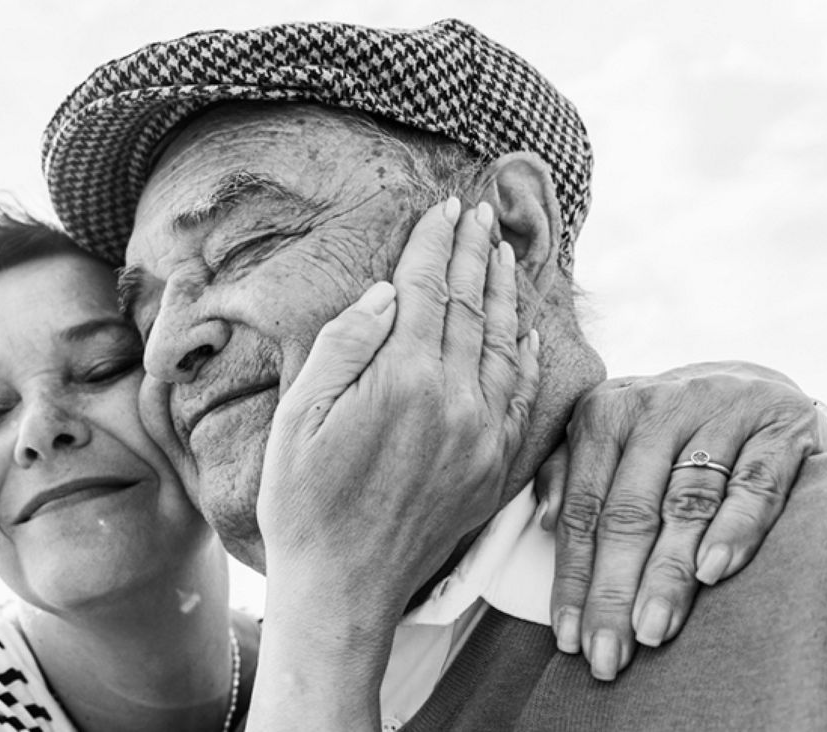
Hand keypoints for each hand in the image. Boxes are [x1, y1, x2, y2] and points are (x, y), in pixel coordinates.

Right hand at [248, 199, 538, 730]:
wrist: (343, 587)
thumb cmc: (303, 503)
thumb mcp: (299, 417)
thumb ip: (343, 347)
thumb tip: (384, 294)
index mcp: (403, 381)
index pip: (427, 291)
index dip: (434, 244)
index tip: (442, 208)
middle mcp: (455, 401)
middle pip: (470, 308)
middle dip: (472, 253)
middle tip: (476, 214)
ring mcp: (483, 436)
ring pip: (504, 345)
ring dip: (503, 293)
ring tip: (502, 251)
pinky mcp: (495, 467)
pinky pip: (522, 396)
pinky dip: (527, 355)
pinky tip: (526, 330)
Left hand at [538, 362, 825, 679]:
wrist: (750, 383)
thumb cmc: (660, 430)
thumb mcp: (607, 436)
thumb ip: (568, 473)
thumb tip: (543, 520)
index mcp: (603, 414)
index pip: (582, 510)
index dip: (573, 577)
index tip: (568, 637)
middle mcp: (658, 409)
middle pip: (628, 514)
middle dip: (614, 590)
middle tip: (608, 651)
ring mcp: (719, 414)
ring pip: (687, 504)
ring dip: (668, 572)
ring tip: (652, 628)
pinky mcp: (778, 427)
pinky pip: (754, 485)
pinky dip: (734, 528)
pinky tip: (713, 571)